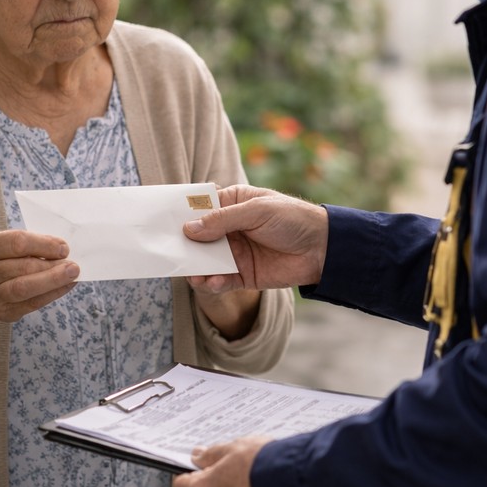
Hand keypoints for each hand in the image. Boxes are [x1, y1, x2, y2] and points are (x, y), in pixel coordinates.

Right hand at [0, 230, 78, 379]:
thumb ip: (22, 244)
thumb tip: (60, 248)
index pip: (16, 243)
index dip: (43, 244)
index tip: (64, 247)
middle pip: (23, 267)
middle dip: (52, 265)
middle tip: (73, 263)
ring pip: (25, 288)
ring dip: (53, 281)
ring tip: (73, 273)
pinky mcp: (3, 313)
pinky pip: (32, 304)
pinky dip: (53, 294)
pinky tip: (67, 285)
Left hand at [173, 436, 270, 486]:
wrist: (292, 479)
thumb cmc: (262, 464)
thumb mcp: (232, 448)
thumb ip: (211, 454)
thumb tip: (199, 456)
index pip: (181, 484)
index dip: (188, 471)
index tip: (196, 465)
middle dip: (208, 481)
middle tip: (222, 466)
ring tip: (242, 475)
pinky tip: (252, 486)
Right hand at [184, 185, 327, 292]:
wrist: (323, 248)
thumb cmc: (293, 219)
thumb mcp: (256, 211)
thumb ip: (223, 220)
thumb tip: (189, 229)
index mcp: (233, 203)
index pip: (201, 208)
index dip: (183, 214)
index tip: (163, 223)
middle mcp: (230, 229)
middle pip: (198, 237)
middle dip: (185, 245)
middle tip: (171, 253)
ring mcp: (235, 253)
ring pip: (206, 262)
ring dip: (196, 268)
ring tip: (193, 274)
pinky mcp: (243, 275)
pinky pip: (220, 281)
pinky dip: (212, 283)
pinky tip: (210, 282)